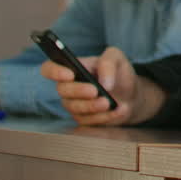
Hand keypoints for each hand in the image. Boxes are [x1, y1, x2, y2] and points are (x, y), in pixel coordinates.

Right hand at [40, 46, 161, 125]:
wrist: (131, 94)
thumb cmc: (119, 73)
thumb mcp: (117, 58)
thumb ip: (108, 63)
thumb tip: (104, 83)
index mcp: (72, 67)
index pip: (49, 68)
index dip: (54, 71)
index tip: (70, 75)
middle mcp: (68, 86)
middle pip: (62, 90)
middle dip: (78, 91)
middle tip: (95, 91)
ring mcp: (73, 104)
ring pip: (75, 108)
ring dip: (92, 106)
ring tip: (109, 103)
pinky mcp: (83, 119)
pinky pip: (88, 120)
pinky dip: (105, 116)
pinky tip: (118, 110)